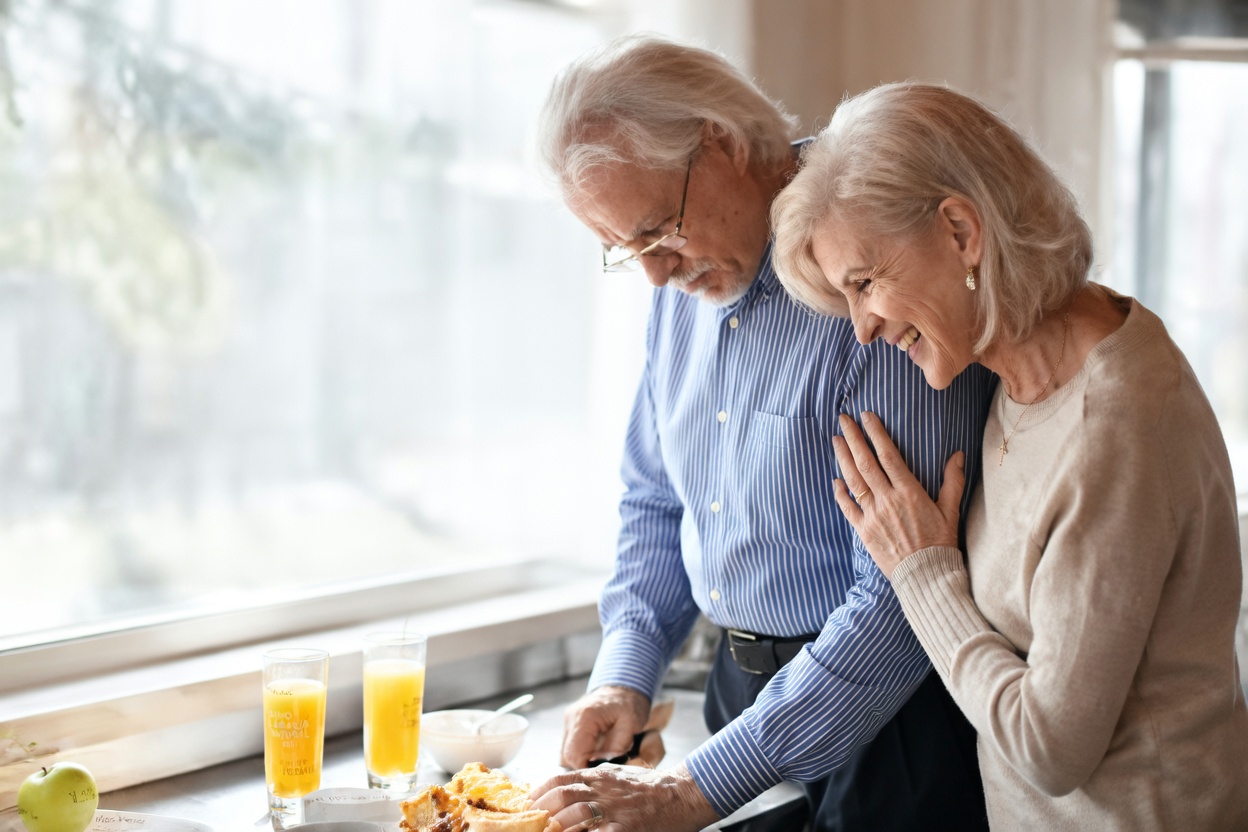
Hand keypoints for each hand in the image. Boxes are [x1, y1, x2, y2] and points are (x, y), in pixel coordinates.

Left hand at [529, 763, 719, 831]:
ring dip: (559, 827)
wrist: (682, 793)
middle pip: (563, 796)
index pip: (560, 779)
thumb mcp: (618, 775)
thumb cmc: (650, 787)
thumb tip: (567, 789)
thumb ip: (595, 781)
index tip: (528, 803)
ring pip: (576, 816)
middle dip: (543, 810)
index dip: (540, 792)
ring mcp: (615, 810)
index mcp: (599, 776)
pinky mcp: (626, 829)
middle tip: (534, 822)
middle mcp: (604, 790)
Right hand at [559, 686, 649, 768]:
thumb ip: (616, 746)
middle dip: (584, 765)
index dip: (587, 768)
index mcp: (585, 717)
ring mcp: (568, 720)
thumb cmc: (629, 704)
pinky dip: (581, 752)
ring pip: (566, 753)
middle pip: (567, 756)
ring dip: (582, 759)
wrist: (624, 685)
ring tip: (600, 757)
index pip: (575, 755)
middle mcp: (571, 718)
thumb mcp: (630, 724)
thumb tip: (600, 764)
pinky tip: (595, 750)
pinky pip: (570, 746)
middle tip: (603, 765)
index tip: (603, 771)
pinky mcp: (570, 724)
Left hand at [831, 412, 964, 578]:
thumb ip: (952, 481)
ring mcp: (873, 516)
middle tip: (843, 420)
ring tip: (836, 440)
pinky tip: (835, 480)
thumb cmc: (941, 543)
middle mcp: (888, 501)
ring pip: (854, 482)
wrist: (926, 577)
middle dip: (854, 439)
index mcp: (909, 493)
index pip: (889, 456)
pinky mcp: (864, 532)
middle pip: (866, 463)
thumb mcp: (951, 510)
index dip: (876, 434)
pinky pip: (848, 508)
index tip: (867, 416)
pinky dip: (840, 493)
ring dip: (843, 459)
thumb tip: (958, 455)